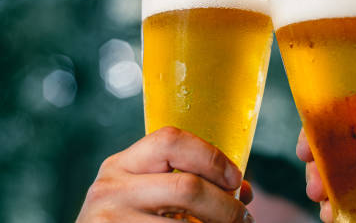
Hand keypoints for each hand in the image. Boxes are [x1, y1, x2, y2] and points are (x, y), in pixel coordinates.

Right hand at [76, 126, 253, 222]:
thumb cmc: (126, 220)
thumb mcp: (144, 194)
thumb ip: (186, 182)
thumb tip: (244, 192)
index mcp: (121, 165)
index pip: (170, 140)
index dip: (211, 156)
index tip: (235, 178)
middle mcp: (111, 189)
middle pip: (187, 187)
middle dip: (226, 205)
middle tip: (243, 219)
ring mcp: (111, 221)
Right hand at [298, 96, 355, 222]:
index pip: (344, 111)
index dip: (320, 124)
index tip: (307, 144)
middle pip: (335, 148)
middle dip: (318, 164)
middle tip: (315, 181)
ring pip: (341, 177)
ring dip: (325, 188)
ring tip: (325, 202)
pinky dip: (342, 210)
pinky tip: (338, 216)